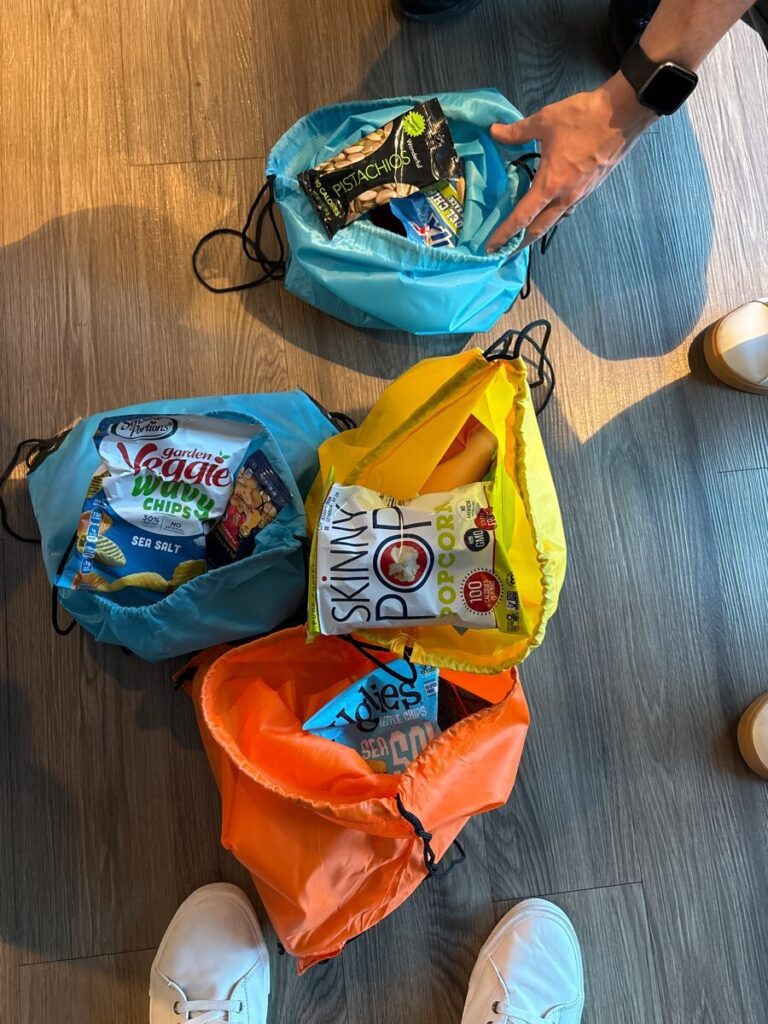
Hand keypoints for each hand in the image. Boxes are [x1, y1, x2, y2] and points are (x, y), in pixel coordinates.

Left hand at [487, 73, 657, 252]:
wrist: (623, 114)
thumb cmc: (583, 118)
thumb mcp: (544, 121)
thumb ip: (517, 132)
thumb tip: (494, 131)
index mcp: (550, 185)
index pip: (522, 218)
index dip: (505, 234)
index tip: (491, 248)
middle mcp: (565, 197)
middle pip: (539, 229)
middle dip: (520, 244)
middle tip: (505, 253)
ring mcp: (580, 194)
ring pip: (554, 220)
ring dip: (537, 231)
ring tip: (523, 235)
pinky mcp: (591, 188)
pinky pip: (567, 209)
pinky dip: (554, 215)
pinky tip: (548, 209)